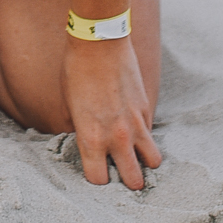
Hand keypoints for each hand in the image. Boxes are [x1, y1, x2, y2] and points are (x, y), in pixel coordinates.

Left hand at [64, 35, 160, 189]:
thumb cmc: (76, 70)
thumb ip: (77, 128)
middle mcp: (116, 137)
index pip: (99, 179)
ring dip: (145, 161)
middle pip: (134, 179)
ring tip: (135, 155)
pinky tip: (135, 129)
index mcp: (91, 138)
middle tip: (122, 172)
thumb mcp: (68, 104)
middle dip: (128, 180)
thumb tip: (81, 137)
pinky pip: (151, 134)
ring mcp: (135, 124)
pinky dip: (145, 137)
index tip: (96, 171)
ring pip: (153, 161)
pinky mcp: (146, 109)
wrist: (99, 41)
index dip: (97, 178)